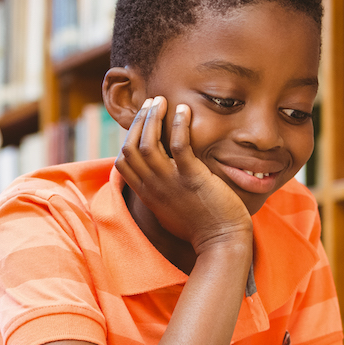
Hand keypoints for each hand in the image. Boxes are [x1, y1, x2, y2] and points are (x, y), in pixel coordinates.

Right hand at [115, 96, 251, 253]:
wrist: (221, 242)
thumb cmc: (199, 225)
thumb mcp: (168, 209)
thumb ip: (159, 191)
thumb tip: (157, 176)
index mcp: (147, 194)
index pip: (122, 161)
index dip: (128, 137)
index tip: (142, 122)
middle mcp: (153, 187)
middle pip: (131, 147)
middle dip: (139, 121)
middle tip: (151, 103)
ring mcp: (171, 183)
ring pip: (148, 144)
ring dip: (153, 118)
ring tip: (162, 101)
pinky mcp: (192, 179)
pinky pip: (180, 146)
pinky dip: (179, 125)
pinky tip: (184, 111)